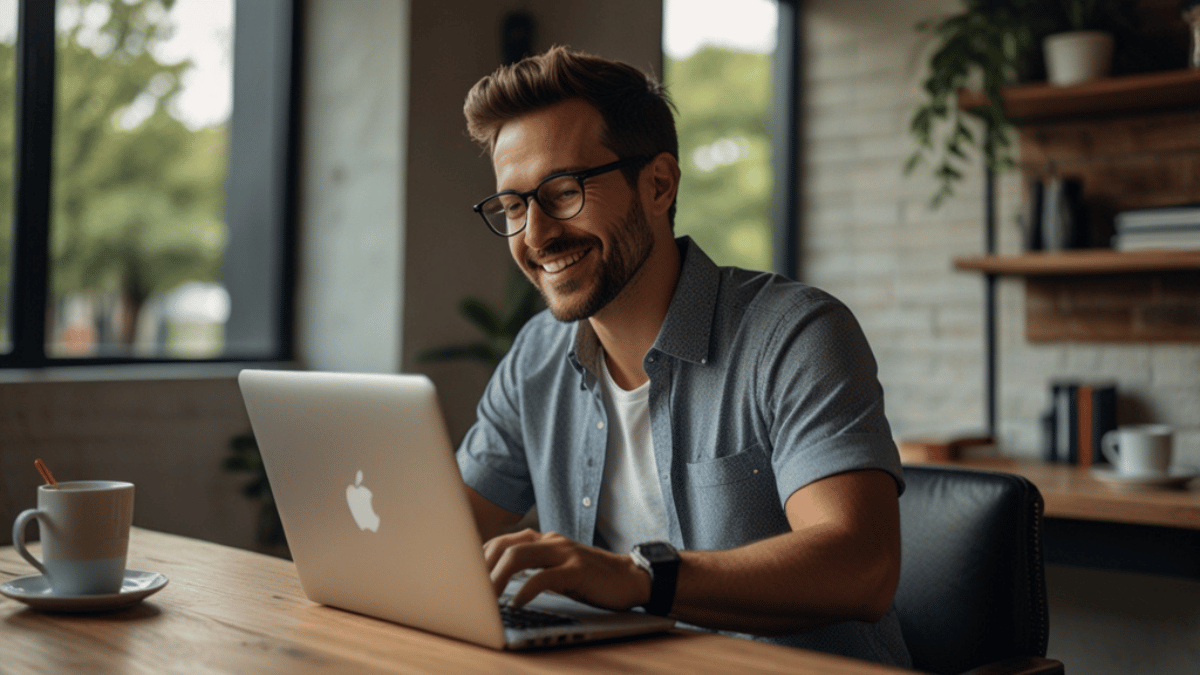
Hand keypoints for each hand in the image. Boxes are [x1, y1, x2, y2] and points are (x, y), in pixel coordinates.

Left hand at [483, 529, 650, 610]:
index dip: (478, 557)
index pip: (501, 541)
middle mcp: (551, 541)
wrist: (631, 578)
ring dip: (497, 577)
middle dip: (481, 566)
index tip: (462, 575)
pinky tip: (517, 603)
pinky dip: (526, 590)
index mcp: (543, 540)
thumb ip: (533, 568)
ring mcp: (565, 553)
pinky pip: (545, 576)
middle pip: (505, 544)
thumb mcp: (557, 569)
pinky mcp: (578, 570)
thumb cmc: (590, 579)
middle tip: (467, 590)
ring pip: (519, 555)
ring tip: (485, 598)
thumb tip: (497, 583)